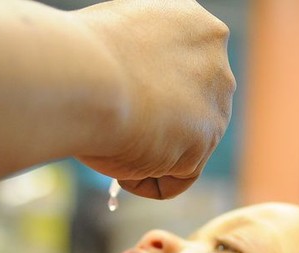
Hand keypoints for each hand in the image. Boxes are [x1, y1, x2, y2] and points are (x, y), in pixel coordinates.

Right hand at [75, 0, 235, 198]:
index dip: (148, 89)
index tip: (118, 97)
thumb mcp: (119, 39)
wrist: (84, 76)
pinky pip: (174, 180)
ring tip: (111, 139)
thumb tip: (132, 86)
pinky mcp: (202, 146)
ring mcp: (216, 106)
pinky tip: (118, 162)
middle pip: (189, 109)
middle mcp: (217, 62)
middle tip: (115, 125)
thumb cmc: (81, 53)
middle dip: (155, 123)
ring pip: (184, 147)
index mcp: (197, 26)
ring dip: (148, 153)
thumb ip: (140, 59)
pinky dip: (142, 181)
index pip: (182, 69)